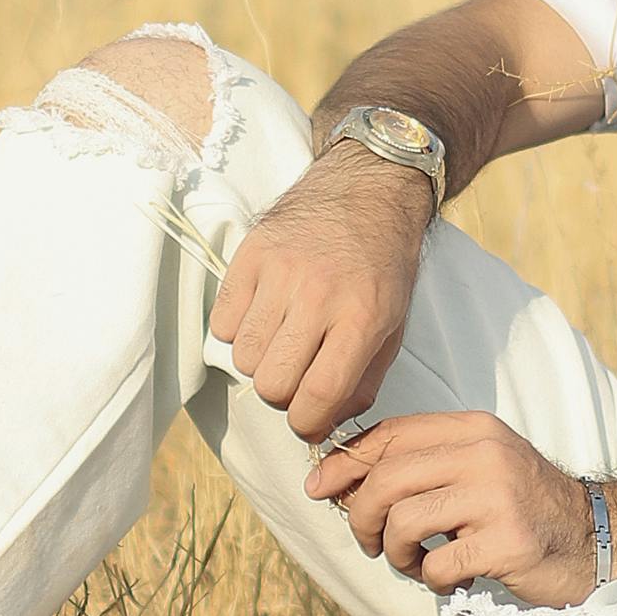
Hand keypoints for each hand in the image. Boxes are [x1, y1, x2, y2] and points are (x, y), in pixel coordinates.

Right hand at [209, 148, 432, 440]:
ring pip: (244, 356)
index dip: (306, 423)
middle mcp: (319, 294)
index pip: (318, 395)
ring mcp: (280, 271)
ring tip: (281, 338)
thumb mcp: (393, 326)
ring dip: (260, 360)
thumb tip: (324, 426)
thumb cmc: (383, 264)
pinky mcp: (251, 253)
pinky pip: (223, 322)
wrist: (369, 189)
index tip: (306, 421)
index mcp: (362, 317)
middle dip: (282, 393)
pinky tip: (263, 312)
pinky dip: (238, 329)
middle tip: (295, 374)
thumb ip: (363, 382)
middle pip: (272, 383)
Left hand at [306, 412, 599, 603]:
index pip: (390, 435)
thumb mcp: (477, 465)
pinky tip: (450, 578)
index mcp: (473, 429)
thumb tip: (341, 474)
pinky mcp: (507, 542)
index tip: (320, 487)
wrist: (594, 536)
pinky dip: (432, 578)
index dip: (345, 461)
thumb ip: (422, 462)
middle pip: (386, 479)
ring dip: (394, 552)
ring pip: (403, 522)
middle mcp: (485, 454)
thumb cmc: (521, 505)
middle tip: (369, 541)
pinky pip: (438, 564)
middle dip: (361, 516)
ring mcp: (498, 498)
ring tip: (414, 562)